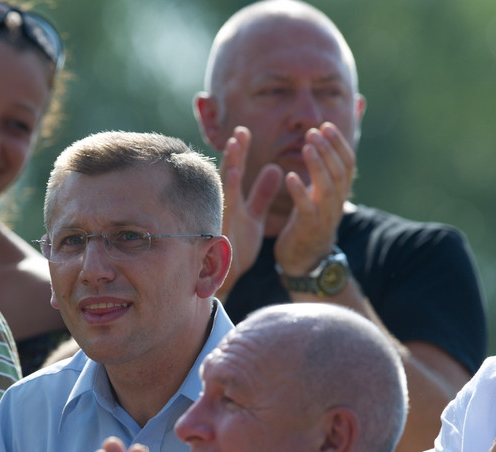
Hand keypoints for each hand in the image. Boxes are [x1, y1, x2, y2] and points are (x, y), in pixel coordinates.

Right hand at [216, 126, 282, 296]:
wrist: (225, 277)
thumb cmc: (237, 247)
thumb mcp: (254, 217)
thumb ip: (262, 195)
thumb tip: (274, 169)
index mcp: (233, 201)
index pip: (236, 171)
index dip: (240, 152)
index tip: (244, 133)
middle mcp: (225, 206)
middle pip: (229, 173)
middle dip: (235, 153)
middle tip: (241, 131)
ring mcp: (221, 216)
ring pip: (224, 187)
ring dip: (230, 164)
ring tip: (236, 144)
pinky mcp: (221, 228)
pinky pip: (225, 206)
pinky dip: (229, 190)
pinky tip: (234, 173)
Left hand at [274, 122, 354, 274]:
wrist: (304, 258)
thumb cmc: (308, 222)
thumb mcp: (319, 196)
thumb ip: (322, 174)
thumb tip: (322, 146)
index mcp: (340, 193)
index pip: (347, 163)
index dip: (339, 144)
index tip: (326, 125)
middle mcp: (337, 202)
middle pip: (339, 171)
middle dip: (328, 149)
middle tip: (314, 131)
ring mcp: (325, 216)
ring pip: (328, 187)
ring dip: (318, 164)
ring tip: (307, 146)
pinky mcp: (308, 228)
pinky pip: (307, 208)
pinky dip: (300, 191)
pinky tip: (290, 177)